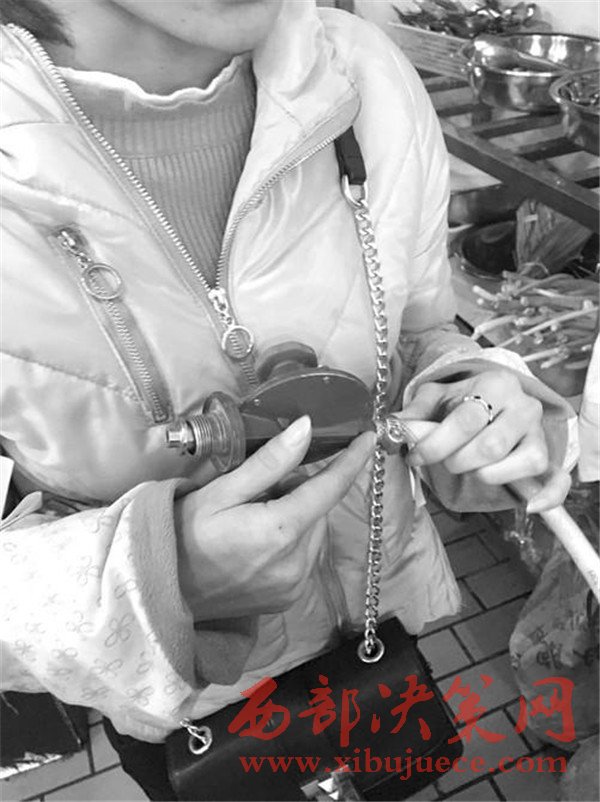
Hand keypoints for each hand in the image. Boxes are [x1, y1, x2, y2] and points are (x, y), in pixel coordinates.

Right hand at [175, 417, 374, 619]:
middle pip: (320, 511)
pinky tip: (260, 544)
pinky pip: (305, 558)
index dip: (352, 461)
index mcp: (281, 531)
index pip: (330, 488)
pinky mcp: (289, 600)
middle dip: (301, 492)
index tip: (369, 438)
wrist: (162, 591)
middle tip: (263, 490)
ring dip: (299, 518)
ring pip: (315, 534)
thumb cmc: (186, 534)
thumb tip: (307, 428)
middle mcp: (298, 563)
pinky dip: (293, 543)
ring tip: (256, 518)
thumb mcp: (222, 490)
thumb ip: (270, 462)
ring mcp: (295, 586)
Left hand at [397, 369, 570, 512]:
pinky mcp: (548, 456)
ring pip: (518, 464)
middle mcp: (523, 405)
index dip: (435, 444)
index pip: (464, 421)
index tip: (415, 457)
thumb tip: (391, 427)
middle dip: (457, 461)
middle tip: (443, 462)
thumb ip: (415, 412)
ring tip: (469, 467)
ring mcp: (539, 432)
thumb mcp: (436, 398)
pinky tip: (527, 507)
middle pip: (489, 447)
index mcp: (495, 384)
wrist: (494, 400)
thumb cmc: (461, 401)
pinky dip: (546, 497)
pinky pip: (556, 481)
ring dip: (485, 474)